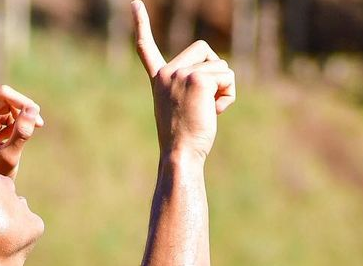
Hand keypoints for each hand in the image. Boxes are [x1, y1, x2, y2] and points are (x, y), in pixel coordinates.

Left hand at [0, 45, 44, 178]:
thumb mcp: (9, 158)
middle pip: (3, 94)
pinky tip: (25, 133)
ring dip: (24, 115)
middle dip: (22, 104)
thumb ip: (21, 134)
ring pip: (11, 103)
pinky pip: (14, 112)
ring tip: (28, 134)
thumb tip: (33, 111)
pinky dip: (23, 120)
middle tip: (38, 121)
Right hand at [131, 0, 234, 160]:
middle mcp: (166, 72)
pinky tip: (215, 111)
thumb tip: (222, 74)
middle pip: (204, 49)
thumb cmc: (184, 139)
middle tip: (206, 99)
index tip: (134, 3)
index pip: (146, 47)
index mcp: (158, 79)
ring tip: (208, 111)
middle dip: (215, 70)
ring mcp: (181, 74)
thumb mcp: (183, 107)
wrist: (180, 154)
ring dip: (223, 88)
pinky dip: (228, 94)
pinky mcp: (198, 79)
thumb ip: (192, 86)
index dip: (140, 23)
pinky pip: (227, 76)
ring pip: (221, 65)